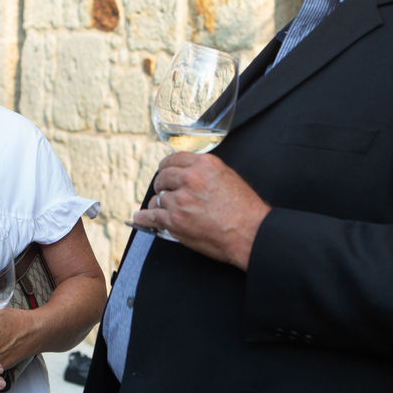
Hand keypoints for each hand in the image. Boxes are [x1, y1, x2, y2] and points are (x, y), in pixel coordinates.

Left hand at [129, 152, 269, 270]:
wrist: (251, 233)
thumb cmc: (245, 209)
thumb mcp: (228, 177)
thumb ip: (205, 171)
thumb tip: (188, 172)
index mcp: (204, 164)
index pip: (174, 159)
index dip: (168, 167)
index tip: (165, 172)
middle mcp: (190, 178)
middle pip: (163, 177)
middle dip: (163, 185)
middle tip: (165, 192)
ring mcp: (180, 200)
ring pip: (157, 197)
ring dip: (159, 204)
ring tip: (163, 209)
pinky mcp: (175, 221)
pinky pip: (151, 216)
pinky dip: (144, 218)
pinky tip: (141, 218)